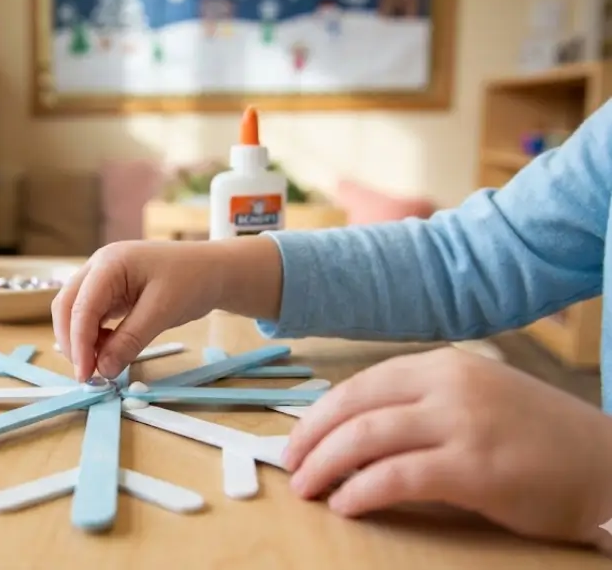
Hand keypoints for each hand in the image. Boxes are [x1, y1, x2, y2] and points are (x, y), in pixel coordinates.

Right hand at [51, 238, 281, 380]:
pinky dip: (93, 336)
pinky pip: (90, 315)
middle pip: (66, 306)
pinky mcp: (110, 291)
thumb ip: (130, 340)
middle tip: (88, 374)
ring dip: (81, 340)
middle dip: (72, 342)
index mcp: (109, 263)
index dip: (79, 343)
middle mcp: (99, 267)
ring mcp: (102, 278)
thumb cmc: (192, 280)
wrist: (214, 269)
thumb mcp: (163, 312)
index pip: (80, 307)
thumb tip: (103, 370)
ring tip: (102, 363)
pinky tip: (109, 350)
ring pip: (74, 312)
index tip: (86, 375)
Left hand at [282, 346, 611, 548]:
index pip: (361, 384)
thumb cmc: (535, 438)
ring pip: (368, 436)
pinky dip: (363, 490)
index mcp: (442, 365)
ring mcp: (463, 422)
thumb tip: (350, 435)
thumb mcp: (474, 400)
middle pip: (355, 406)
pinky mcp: (476, 466)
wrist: (607, 464)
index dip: (320, 414)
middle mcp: (448, 385)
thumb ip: (419, 407)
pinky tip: (347, 504)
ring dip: (327, 464)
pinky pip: (400, 475)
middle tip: (290, 466)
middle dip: (312, 437)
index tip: (297, 439)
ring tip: (307, 488)